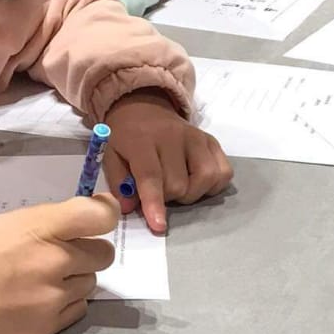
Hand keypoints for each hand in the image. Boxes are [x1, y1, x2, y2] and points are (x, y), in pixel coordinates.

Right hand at [0, 196, 118, 333]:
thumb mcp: (5, 223)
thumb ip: (48, 223)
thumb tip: (84, 222)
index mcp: (40, 227)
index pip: (99, 215)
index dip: (107, 212)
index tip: (102, 214)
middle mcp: (54, 260)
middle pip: (102, 253)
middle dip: (86, 253)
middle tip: (59, 256)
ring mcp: (53, 296)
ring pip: (90, 283)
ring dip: (74, 280)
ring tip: (39, 281)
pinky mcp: (49, 325)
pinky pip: (79, 309)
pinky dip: (65, 304)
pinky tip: (38, 300)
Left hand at [104, 89, 231, 233]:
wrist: (143, 107)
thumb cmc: (125, 137)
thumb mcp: (110, 155)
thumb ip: (119, 182)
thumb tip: (130, 209)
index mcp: (142, 139)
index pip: (151, 175)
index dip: (155, 203)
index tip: (159, 226)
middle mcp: (173, 136)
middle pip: (179, 184)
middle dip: (168, 198)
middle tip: (157, 191)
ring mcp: (197, 137)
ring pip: (206, 179)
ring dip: (191, 193)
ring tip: (177, 188)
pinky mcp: (212, 142)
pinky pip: (224, 172)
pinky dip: (212, 186)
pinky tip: (196, 182)